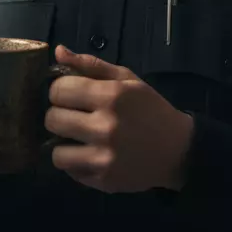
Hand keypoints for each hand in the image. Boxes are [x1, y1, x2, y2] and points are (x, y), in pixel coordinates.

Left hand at [44, 45, 194, 193]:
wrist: (179, 150)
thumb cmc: (150, 109)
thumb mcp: (126, 79)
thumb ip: (91, 65)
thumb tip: (58, 51)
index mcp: (111, 96)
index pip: (58, 90)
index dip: (59, 90)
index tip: (69, 94)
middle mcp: (105, 127)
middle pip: (52, 120)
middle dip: (58, 115)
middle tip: (73, 116)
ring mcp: (104, 157)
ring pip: (56, 153)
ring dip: (63, 145)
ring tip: (77, 139)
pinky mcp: (104, 180)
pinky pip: (70, 172)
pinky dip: (76, 163)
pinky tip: (90, 154)